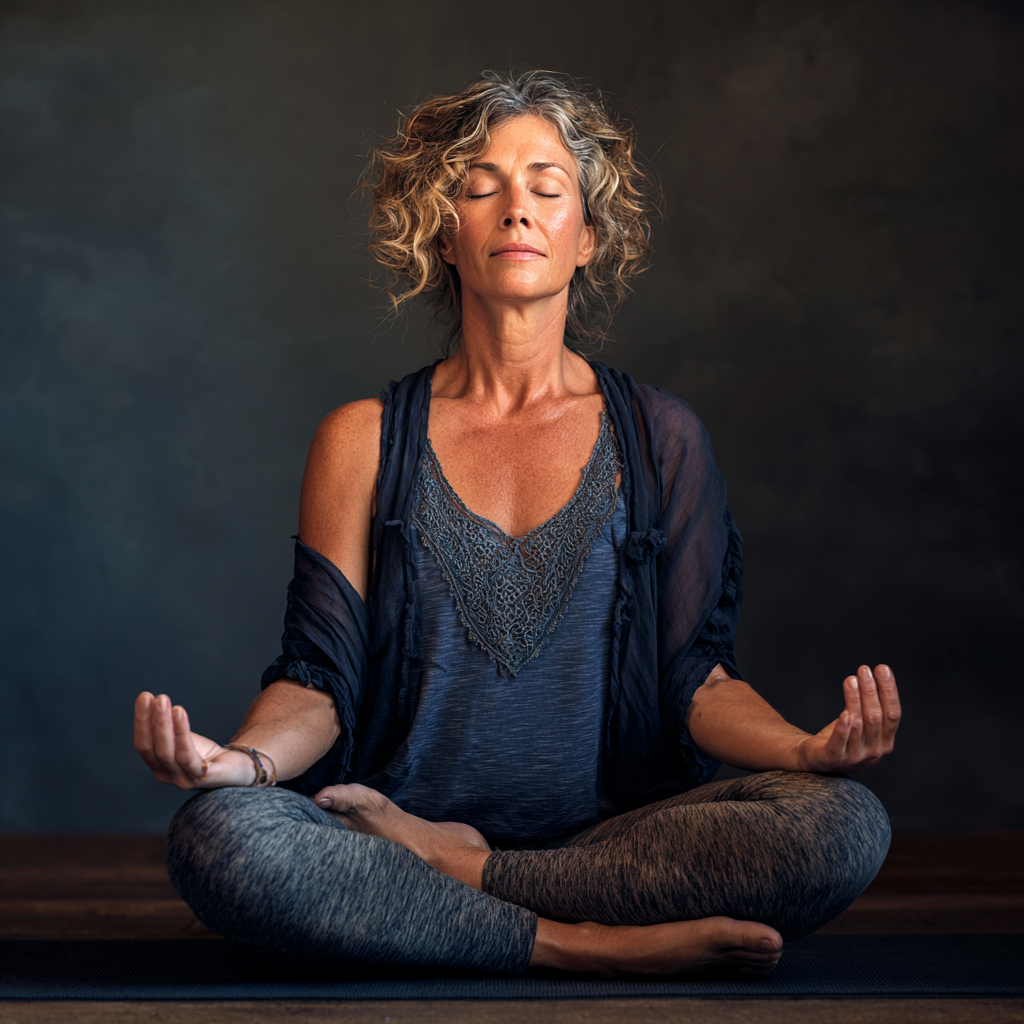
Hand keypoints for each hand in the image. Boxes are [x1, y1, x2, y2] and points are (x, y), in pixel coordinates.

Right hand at [134, 692, 255, 789]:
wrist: (238, 766)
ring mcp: (185, 779)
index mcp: (159, 767)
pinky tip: (179, 713)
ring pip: (169, 752)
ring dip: (164, 724)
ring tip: (163, 702)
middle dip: (151, 721)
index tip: (144, 697)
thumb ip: (166, 728)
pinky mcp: (203, 777)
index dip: (142, 721)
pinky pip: (188, 756)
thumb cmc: (207, 752)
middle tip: (152, 697)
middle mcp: (169, 775)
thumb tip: (150, 702)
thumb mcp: (183, 738)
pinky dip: (181, 733)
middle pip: (154, 749)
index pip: (144, 745)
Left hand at [797, 665, 900, 773]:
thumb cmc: (841, 737)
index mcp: (885, 743)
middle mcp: (873, 752)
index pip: (892, 714)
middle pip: (874, 718)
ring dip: (854, 700)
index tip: (883, 669)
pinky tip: (844, 713)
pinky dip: (843, 728)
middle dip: (871, 691)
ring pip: (857, 725)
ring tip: (851, 680)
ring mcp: (854, 758)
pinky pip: (839, 743)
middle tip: (864, 670)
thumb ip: (869, 708)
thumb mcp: (861, 724)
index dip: (888, 691)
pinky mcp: (832, 759)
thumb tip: (872, 675)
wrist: (815, 758)